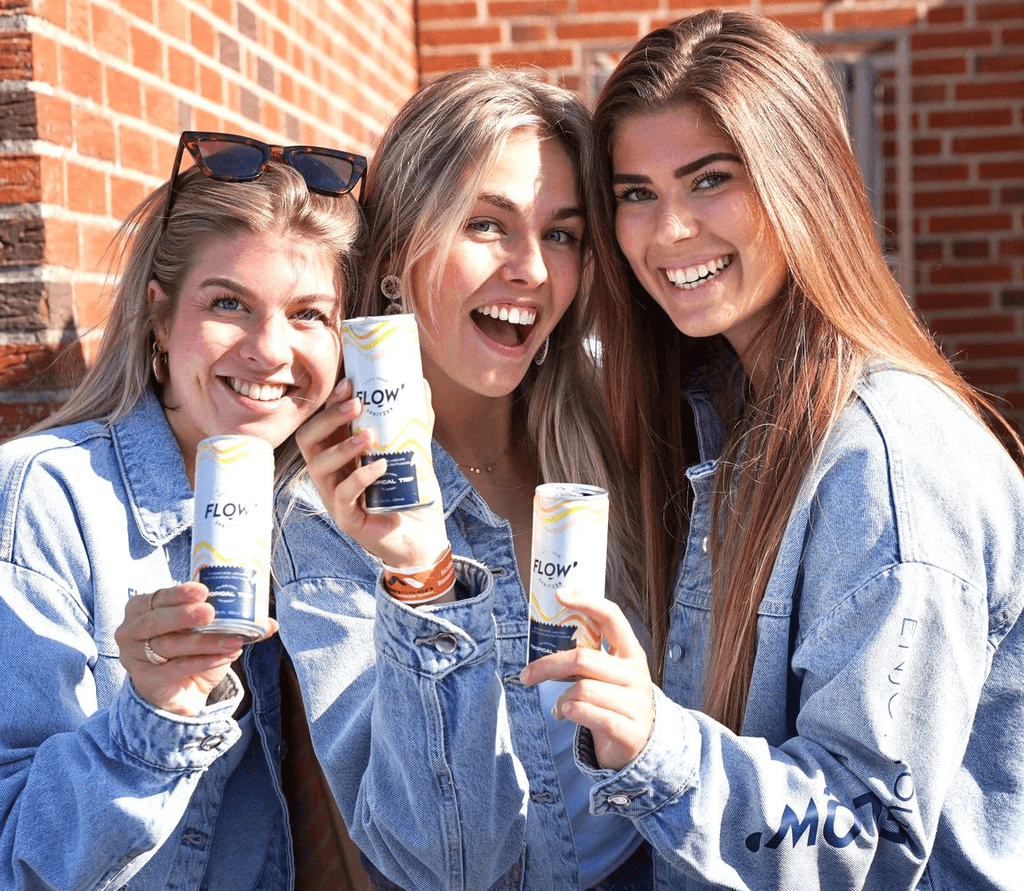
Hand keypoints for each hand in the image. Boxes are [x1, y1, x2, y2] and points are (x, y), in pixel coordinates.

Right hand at [115, 583, 276, 716]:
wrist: (180, 691)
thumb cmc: (189, 650)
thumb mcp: (205, 630)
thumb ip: (231, 620)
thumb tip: (270, 623)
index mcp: (142, 608)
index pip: (158, 597)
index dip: (178, 593)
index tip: (203, 590)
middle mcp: (130, 630)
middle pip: (155, 621)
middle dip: (184, 615)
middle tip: (210, 612)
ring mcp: (133, 657)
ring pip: (170, 646)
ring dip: (204, 642)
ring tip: (234, 639)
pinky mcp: (145, 680)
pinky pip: (176, 668)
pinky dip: (204, 661)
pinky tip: (225, 656)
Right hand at [295, 378, 449, 569]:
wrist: (423, 537)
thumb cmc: (412, 494)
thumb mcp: (414, 451)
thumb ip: (415, 422)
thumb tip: (420, 384)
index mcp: (341, 454)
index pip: (324, 423)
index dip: (332, 402)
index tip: (350, 383)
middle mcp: (331, 473)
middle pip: (308, 440)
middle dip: (329, 418)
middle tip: (357, 405)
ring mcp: (334, 496)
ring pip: (318, 466)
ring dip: (343, 447)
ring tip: (370, 436)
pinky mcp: (346, 518)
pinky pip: (343, 495)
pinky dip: (360, 478)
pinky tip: (381, 467)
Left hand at [519, 590, 654, 770]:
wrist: (641, 745)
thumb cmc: (615, 701)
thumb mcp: (609, 674)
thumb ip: (589, 655)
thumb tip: (546, 634)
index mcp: (631, 652)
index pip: (611, 617)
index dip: (586, 601)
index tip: (559, 594)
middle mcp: (636, 674)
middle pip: (583, 658)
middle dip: (548, 666)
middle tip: (526, 675)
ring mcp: (635, 702)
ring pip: (581, 689)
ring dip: (561, 699)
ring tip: (561, 706)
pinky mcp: (628, 730)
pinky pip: (586, 713)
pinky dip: (569, 713)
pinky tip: (567, 716)